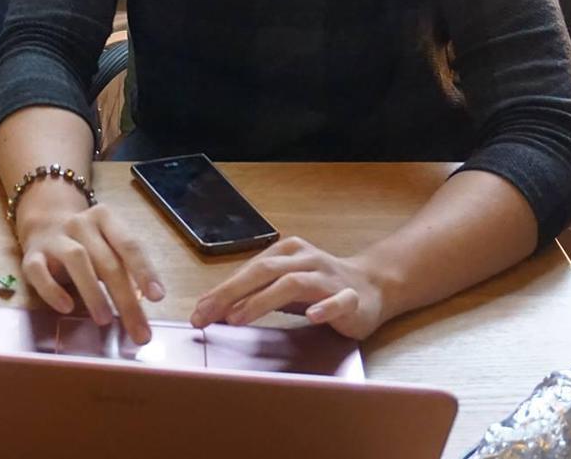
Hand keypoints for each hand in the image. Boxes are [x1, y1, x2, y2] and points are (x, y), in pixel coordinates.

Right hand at [15, 188, 165, 344]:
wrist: (45, 225)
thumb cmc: (88, 244)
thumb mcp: (109, 246)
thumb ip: (125, 269)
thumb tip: (144, 307)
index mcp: (105, 218)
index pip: (129, 244)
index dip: (144, 271)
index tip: (157, 298)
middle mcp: (80, 223)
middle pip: (106, 260)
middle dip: (125, 299)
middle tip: (139, 332)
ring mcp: (54, 238)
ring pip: (76, 260)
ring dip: (93, 292)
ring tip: (104, 320)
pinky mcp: (31, 256)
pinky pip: (39, 271)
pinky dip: (53, 290)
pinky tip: (66, 307)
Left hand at [190, 236, 387, 338]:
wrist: (371, 285)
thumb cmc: (318, 287)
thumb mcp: (282, 286)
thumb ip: (254, 294)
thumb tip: (214, 309)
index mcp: (286, 252)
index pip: (248, 269)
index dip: (221, 290)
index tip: (199, 311)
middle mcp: (306, 259)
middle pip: (264, 271)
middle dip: (232, 293)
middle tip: (209, 315)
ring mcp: (329, 277)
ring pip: (294, 284)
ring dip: (263, 301)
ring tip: (239, 317)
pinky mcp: (352, 297)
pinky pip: (339, 301)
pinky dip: (325, 308)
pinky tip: (312, 317)